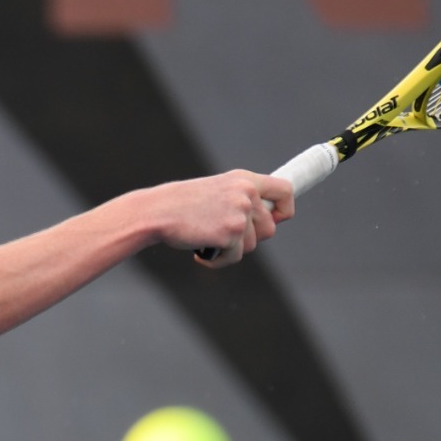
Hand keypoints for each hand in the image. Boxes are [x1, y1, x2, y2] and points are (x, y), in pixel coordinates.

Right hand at [136, 170, 292, 266]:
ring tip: (206, 240)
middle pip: (269, 228)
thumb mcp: (216, 192)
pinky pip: (235, 257)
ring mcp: (240, 214)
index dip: (284, 210)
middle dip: (249, 238)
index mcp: (244, 180)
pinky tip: (200, 251)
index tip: (275, 219)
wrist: (156, 212)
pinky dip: (218, 260)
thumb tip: (265, 222)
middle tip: (223, 236)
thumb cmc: (180, 205)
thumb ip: (240, 201)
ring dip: (231, 250)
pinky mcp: (231, 233)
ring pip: (251, 245)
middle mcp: (246, 194)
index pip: (284, 191)